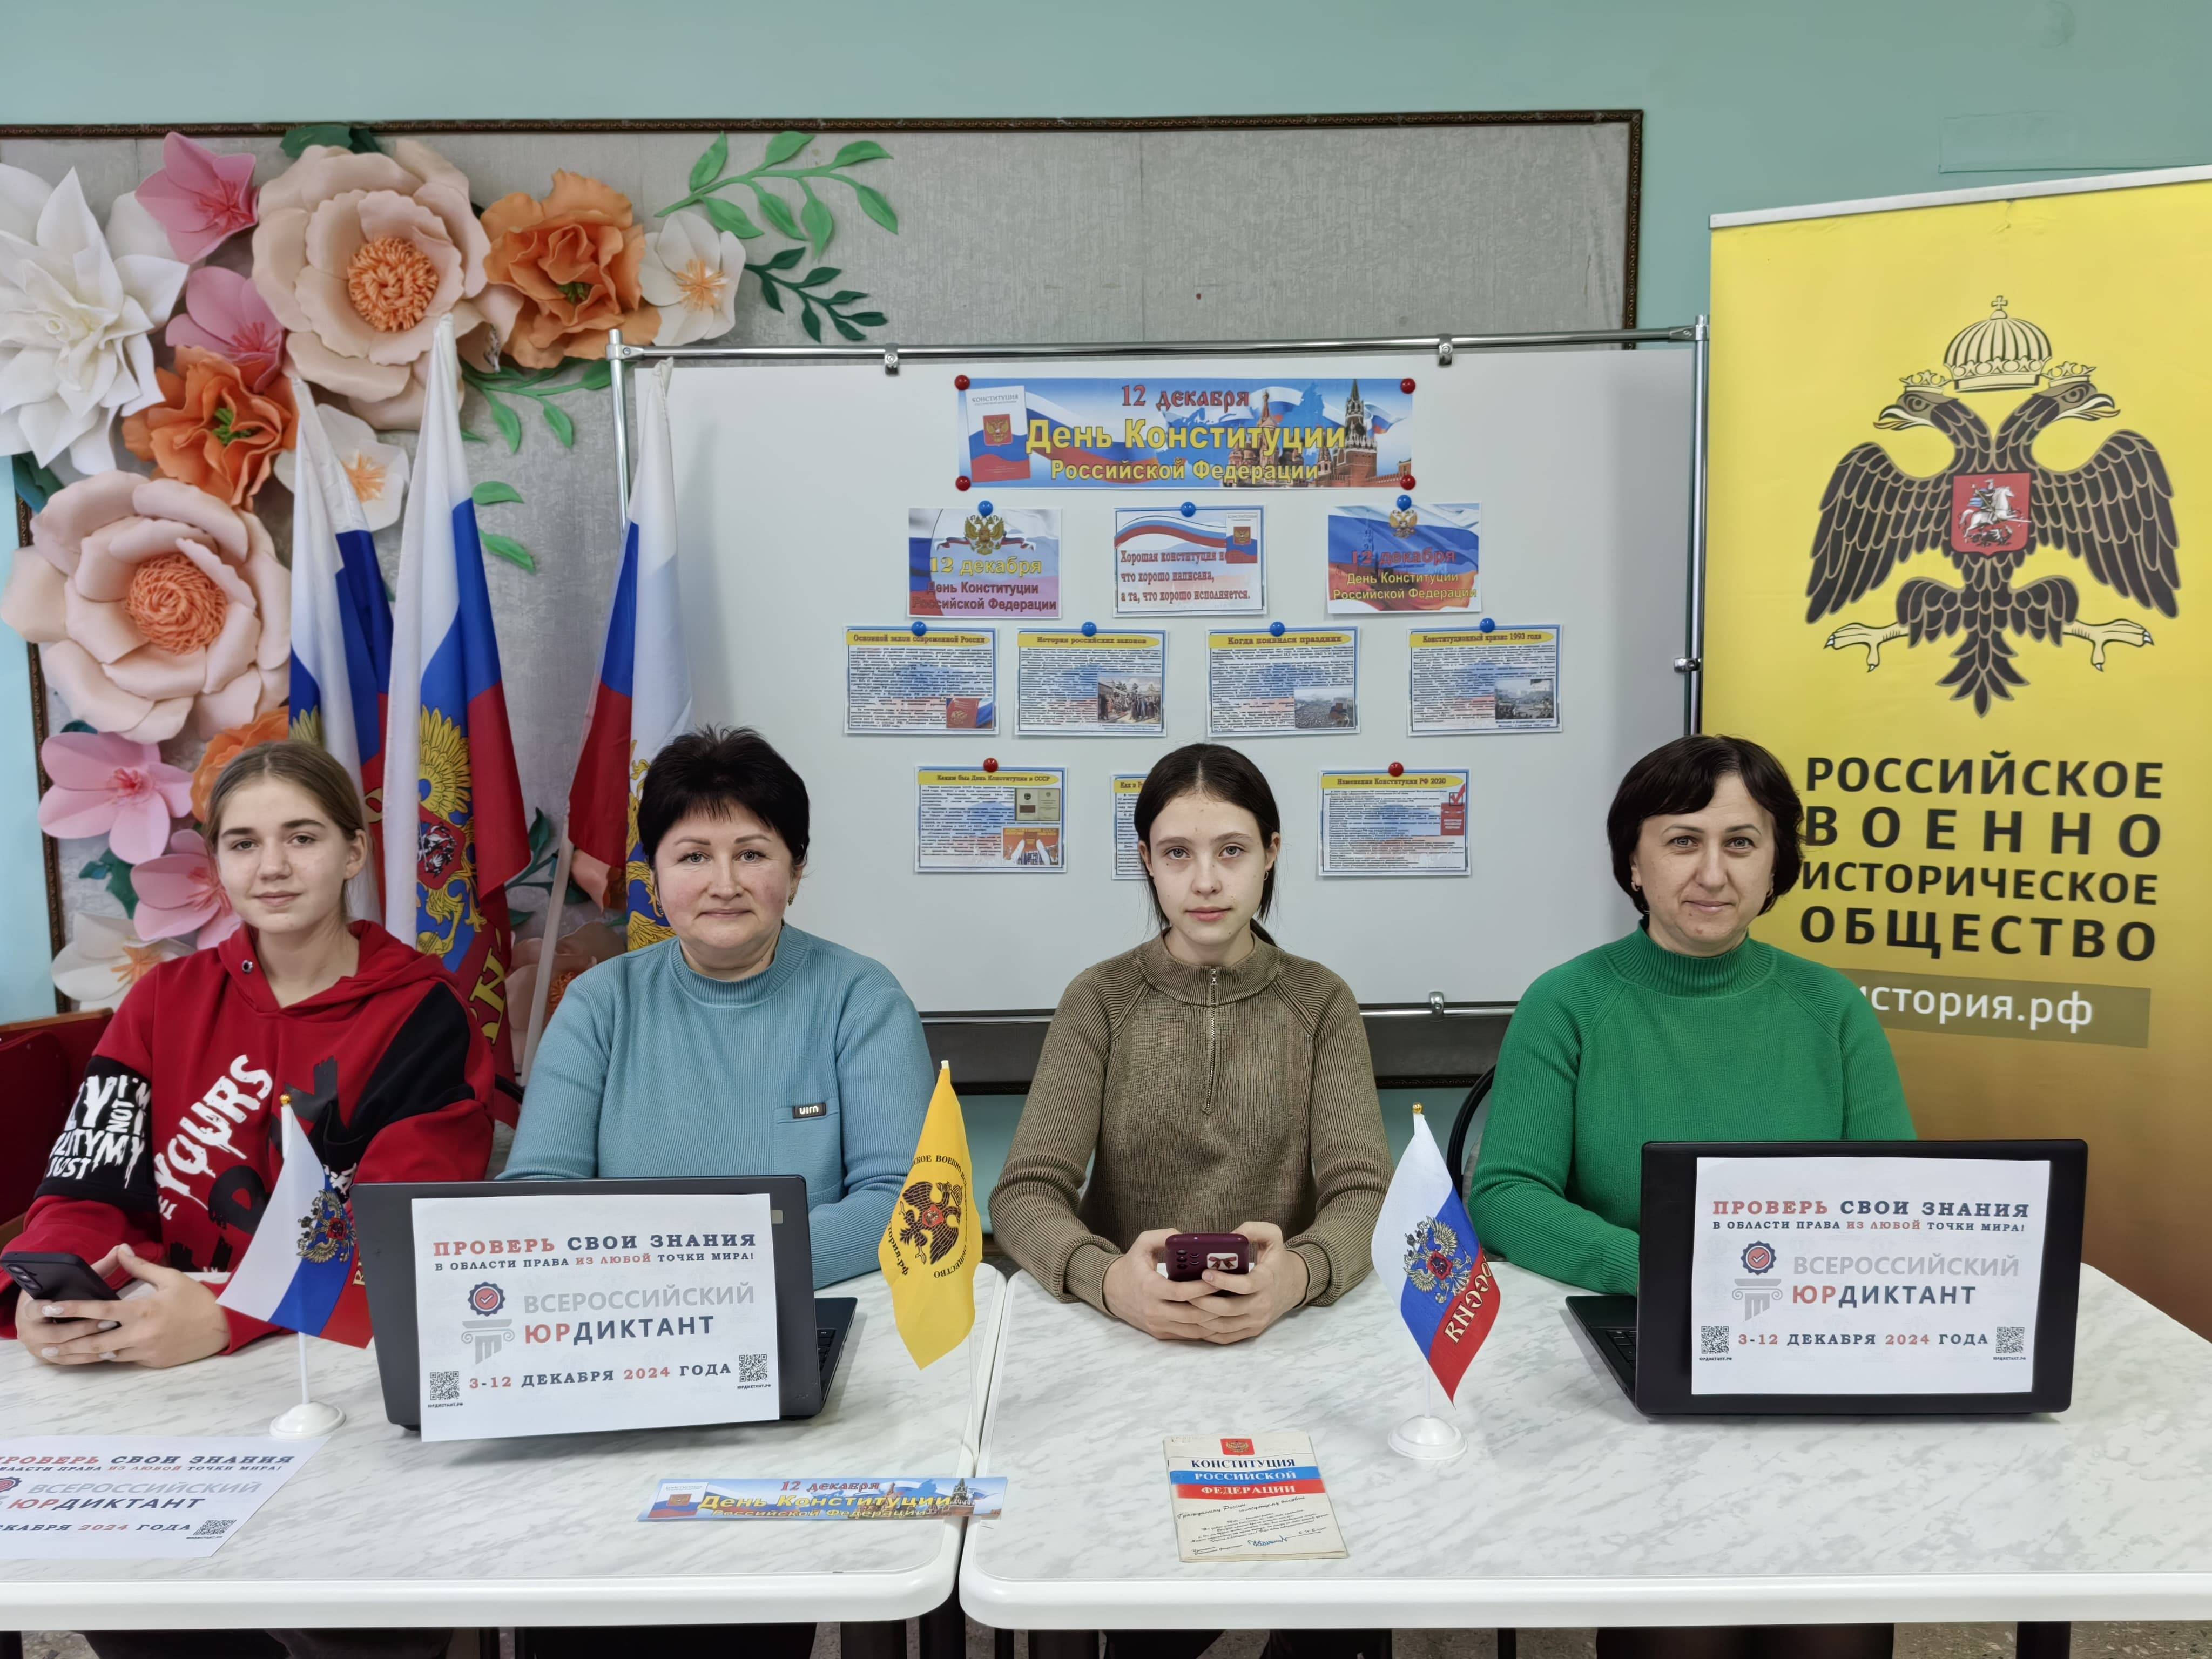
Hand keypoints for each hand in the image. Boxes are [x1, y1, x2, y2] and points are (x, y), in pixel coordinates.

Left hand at [20, 1245, 229, 1369]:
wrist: (223, 1326)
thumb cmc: (197, 1299)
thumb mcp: (171, 1278)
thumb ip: (141, 1267)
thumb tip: (121, 1249)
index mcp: (143, 1310)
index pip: (100, 1310)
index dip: (74, 1308)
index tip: (52, 1308)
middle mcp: (140, 1334)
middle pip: (95, 1342)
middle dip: (68, 1344)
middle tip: (45, 1345)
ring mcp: (145, 1351)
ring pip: (106, 1356)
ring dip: (83, 1355)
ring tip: (61, 1356)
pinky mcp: (152, 1362)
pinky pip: (124, 1360)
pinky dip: (109, 1356)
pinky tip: (95, 1355)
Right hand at [1101, 1228, 1221, 1341]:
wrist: (1110, 1292)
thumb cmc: (1131, 1266)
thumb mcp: (1141, 1244)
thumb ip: (1163, 1236)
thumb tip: (1186, 1237)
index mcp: (1149, 1288)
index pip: (1181, 1293)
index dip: (1203, 1288)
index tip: (1219, 1279)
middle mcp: (1153, 1310)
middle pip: (1192, 1315)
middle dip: (1215, 1306)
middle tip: (1232, 1295)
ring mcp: (1157, 1325)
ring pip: (1193, 1329)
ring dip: (1213, 1320)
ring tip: (1229, 1307)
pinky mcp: (1160, 1333)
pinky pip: (1187, 1335)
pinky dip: (1204, 1329)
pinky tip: (1217, 1319)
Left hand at [1186, 1221, 1309, 1345]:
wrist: (1295, 1285)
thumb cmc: (1278, 1259)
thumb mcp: (1273, 1236)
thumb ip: (1254, 1229)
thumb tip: (1230, 1234)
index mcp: (1267, 1280)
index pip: (1245, 1286)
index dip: (1223, 1281)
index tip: (1205, 1272)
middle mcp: (1263, 1304)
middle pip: (1229, 1309)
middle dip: (1203, 1302)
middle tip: (1185, 1291)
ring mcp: (1257, 1321)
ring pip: (1224, 1326)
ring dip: (1202, 1318)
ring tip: (1185, 1305)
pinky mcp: (1252, 1331)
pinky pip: (1227, 1337)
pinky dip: (1209, 1332)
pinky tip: (1194, 1321)